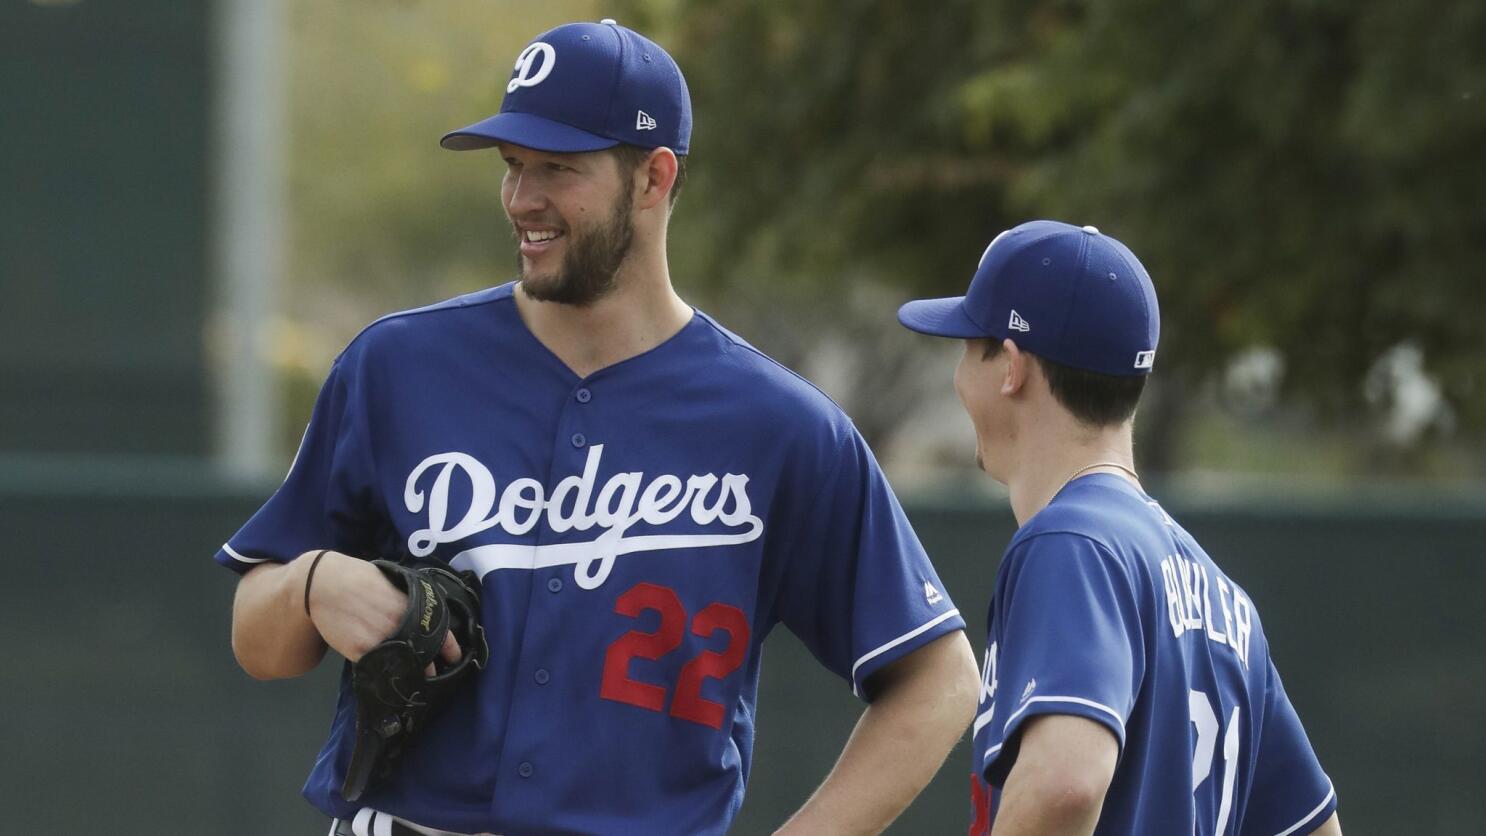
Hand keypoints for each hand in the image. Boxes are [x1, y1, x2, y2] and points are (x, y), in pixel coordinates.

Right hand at [304, 551, 461, 668]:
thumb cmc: (362, 581)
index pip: (442, 636)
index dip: (451, 652)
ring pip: (404, 668)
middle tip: (430, 673)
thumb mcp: (395, 587)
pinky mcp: (362, 652)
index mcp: (413, 608)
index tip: (455, 660)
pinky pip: (379, 669)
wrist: (325, 584)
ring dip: (408, 674)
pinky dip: (384, 674)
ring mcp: (382, 640)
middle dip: (430, 669)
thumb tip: (426, 623)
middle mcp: (402, 625)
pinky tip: (386, 675)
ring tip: (409, 677)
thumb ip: (412, 606)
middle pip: (425, 658)